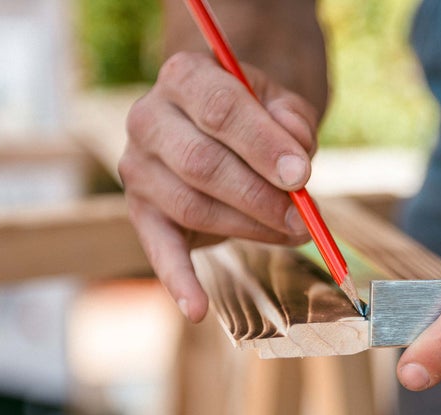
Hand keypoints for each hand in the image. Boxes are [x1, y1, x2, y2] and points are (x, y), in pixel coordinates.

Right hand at [119, 52, 319, 321]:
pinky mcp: (141, 210)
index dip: (263, 145)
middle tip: (302, 218)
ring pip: (193, 206)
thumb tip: (295, 161)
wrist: (223, 123)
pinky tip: (197, 310)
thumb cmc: (256, 116)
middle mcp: (149, 117)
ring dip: (249, 228)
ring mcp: (138, 167)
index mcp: (185, 77)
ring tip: (292, 233)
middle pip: (203, 164)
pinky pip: (158, 249)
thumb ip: (291, 123)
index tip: (301, 175)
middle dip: (260, 196)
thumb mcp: (280, 105)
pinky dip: (178, 282)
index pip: (221, 110)